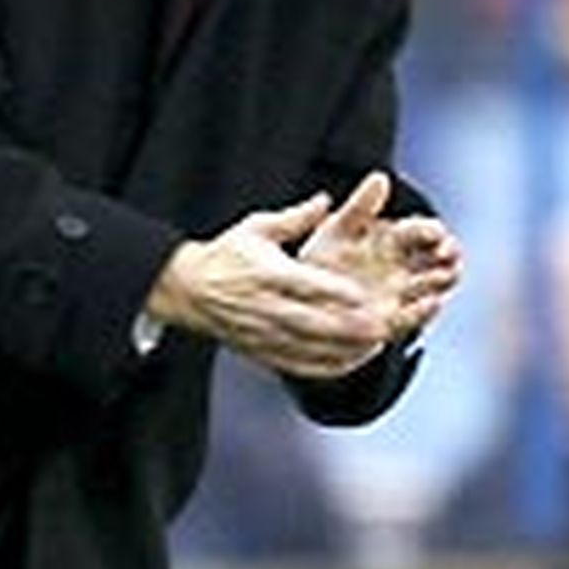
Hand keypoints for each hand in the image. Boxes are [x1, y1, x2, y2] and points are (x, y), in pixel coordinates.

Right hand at [144, 188, 396, 376]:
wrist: (187, 290)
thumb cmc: (225, 256)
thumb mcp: (255, 227)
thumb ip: (295, 218)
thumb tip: (326, 201)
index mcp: (267, 273)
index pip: (305, 285)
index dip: (335, 292)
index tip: (362, 295)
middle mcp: (265, 307)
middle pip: (311, 322)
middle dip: (348, 327)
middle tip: (380, 326)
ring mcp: (263, 333)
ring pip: (308, 348)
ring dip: (343, 349)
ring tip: (374, 345)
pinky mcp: (261, 351)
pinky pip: (296, 365)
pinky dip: (324, 367)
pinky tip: (349, 363)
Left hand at [298, 171, 463, 345]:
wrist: (304, 298)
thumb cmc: (323, 259)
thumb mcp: (338, 230)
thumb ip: (359, 207)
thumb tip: (380, 178)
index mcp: (397, 239)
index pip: (428, 231)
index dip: (435, 232)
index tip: (434, 234)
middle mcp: (406, 266)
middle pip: (444, 258)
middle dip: (450, 255)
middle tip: (444, 254)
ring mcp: (403, 294)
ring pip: (437, 285)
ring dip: (443, 280)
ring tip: (440, 275)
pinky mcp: (393, 321)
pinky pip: (415, 316)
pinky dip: (426, 309)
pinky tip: (431, 302)